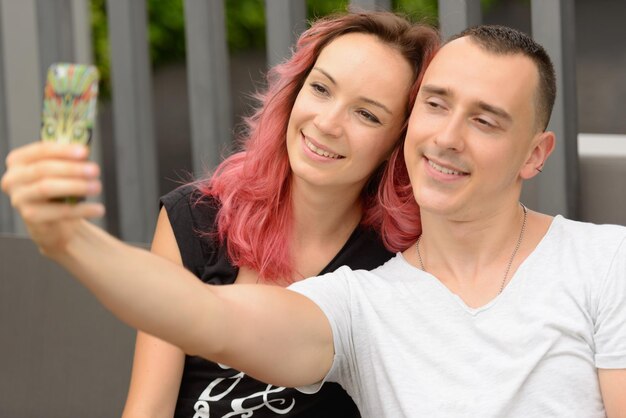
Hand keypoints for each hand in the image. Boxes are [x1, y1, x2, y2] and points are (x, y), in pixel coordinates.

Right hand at [1, 142, 104, 256]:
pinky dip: (81, 210)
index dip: (63, 150)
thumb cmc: (57, 189)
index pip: (40, 150)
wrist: (53, 221)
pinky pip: (58, 211)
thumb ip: (67, 160)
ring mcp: (19, 198)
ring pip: (47, 188)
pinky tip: (98, 209)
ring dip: (76, 186)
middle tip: (95, 170)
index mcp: (19, 160)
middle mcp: (13, 178)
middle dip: (72, 169)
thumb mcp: (59, 171)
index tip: (84, 151)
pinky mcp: (30, 216)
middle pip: (43, 169)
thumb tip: (84, 152)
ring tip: (97, 187)